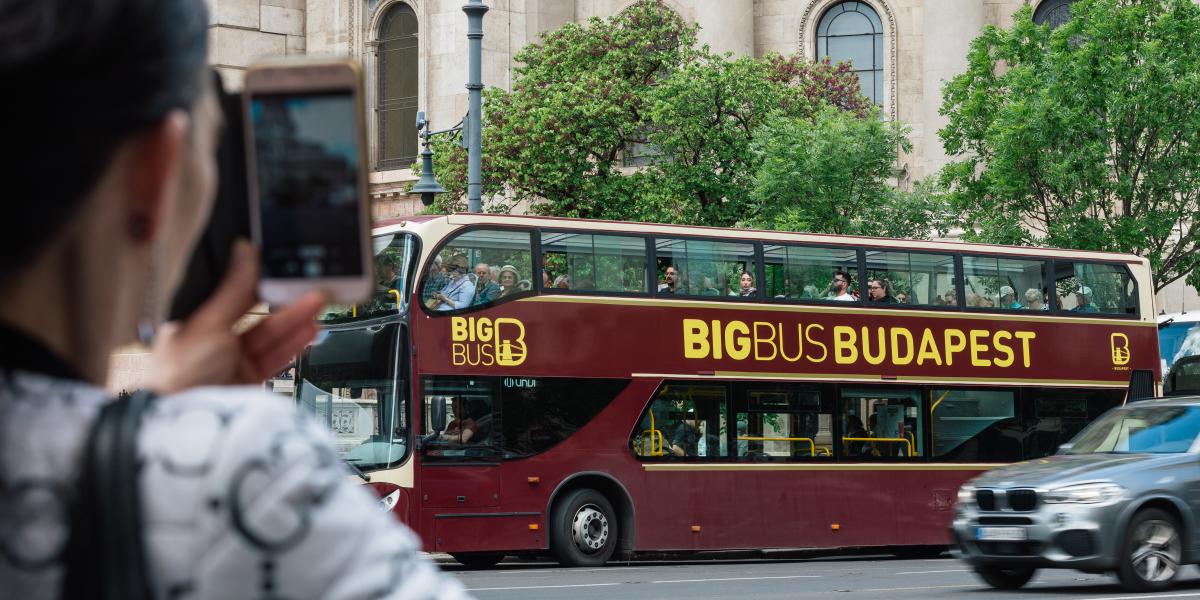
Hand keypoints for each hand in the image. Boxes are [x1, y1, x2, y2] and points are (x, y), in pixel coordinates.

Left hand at [147, 241, 324, 393]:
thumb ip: (233, 289)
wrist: (188, 425)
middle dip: (283, 302)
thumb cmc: (179, 375)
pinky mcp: (248, 382)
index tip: (281, 270)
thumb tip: (244, 252)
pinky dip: (293, 345)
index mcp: (195, 322)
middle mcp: (213, 342)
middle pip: (255, 317)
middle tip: (308, 287)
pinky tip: (309, 332)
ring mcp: (232, 363)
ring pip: (269, 337)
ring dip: (294, 321)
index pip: (232, 295)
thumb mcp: (208, 322)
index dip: (257, 283)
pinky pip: (275, 359)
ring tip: (317, 305)